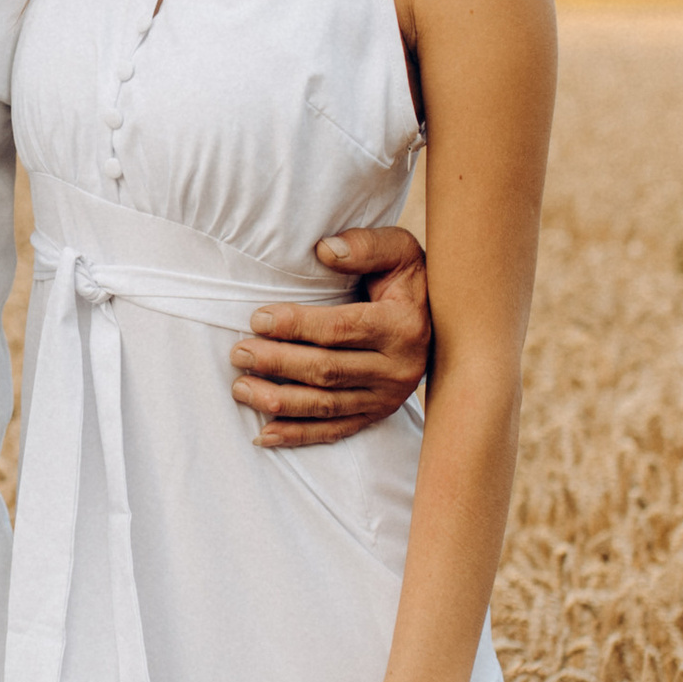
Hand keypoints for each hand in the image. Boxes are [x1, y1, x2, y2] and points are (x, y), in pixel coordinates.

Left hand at [232, 228, 428, 446]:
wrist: (443, 320)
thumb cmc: (407, 279)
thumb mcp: (398, 251)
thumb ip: (365, 246)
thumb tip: (325, 250)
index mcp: (402, 326)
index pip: (339, 329)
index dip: (295, 325)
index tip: (258, 319)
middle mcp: (399, 368)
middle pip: (327, 370)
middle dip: (278, 363)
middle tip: (239, 353)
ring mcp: (388, 397)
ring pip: (326, 405)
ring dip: (279, 401)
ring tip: (241, 388)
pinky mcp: (378, 414)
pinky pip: (334, 430)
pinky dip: (298, 434)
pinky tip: (264, 434)